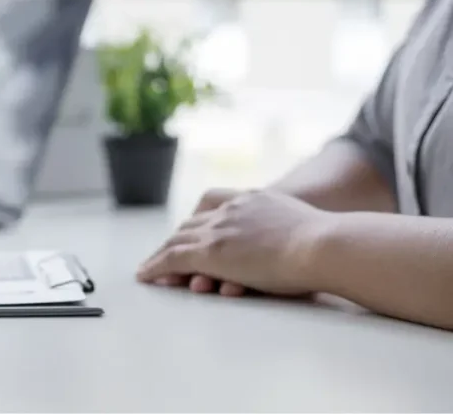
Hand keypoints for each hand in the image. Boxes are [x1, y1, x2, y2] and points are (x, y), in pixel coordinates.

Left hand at [137, 190, 328, 297]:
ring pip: (178, 241)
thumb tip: (301, 240)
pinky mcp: (210, 252)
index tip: (191, 230)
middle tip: (164, 255)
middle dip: (177, 239)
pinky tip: (146, 276)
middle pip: (192, 223)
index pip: (214, 202)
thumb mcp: (306, 226)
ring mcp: (219, 230)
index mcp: (254, 199)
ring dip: (161, 256)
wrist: (325, 245)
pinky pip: (172, 259)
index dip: (199, 218)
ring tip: (150, 269)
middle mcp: (231, 210)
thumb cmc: (329, 244)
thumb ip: (291, 228)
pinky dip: (156, 267)